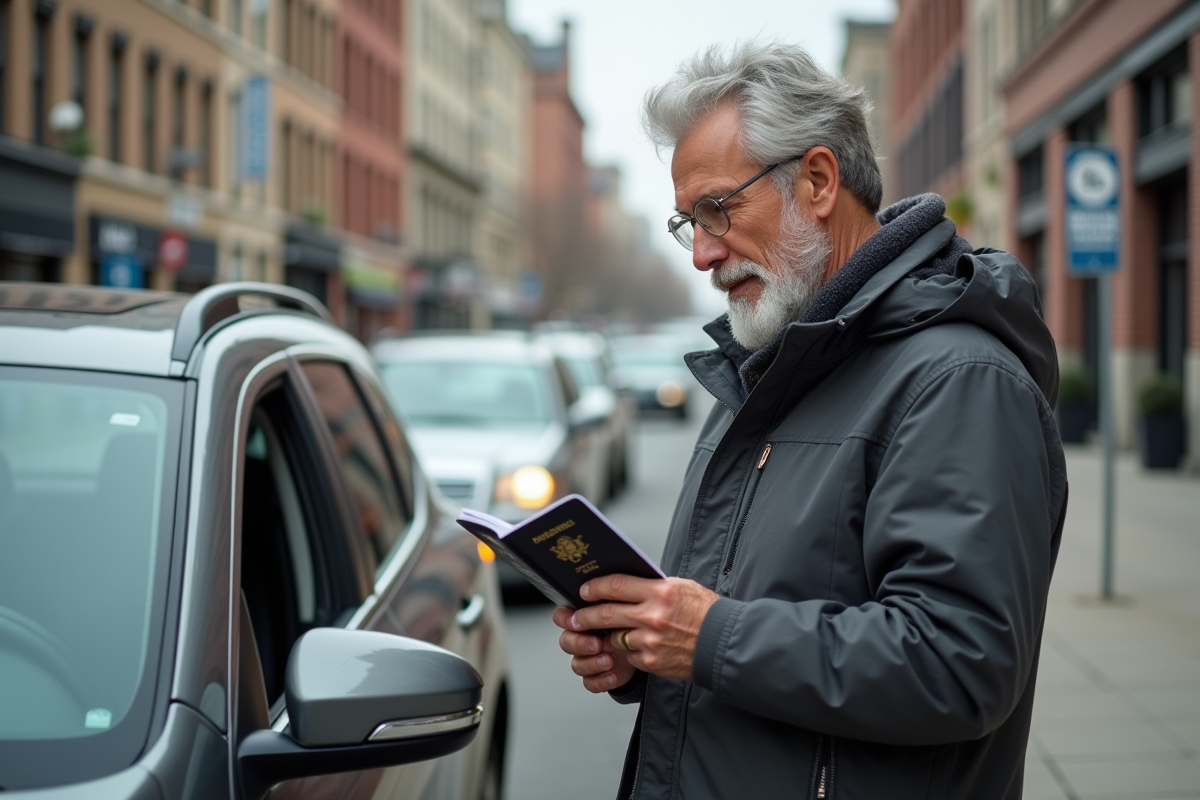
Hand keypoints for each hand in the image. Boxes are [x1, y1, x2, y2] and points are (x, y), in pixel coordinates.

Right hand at [552, 606, 637, 692]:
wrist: (643, 647)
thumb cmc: (629, 624)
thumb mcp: (622, 609)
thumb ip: (609, 603)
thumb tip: (605, 593)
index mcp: (583, 618)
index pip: (561, 617)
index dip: (564, 619)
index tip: (576, 620)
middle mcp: (581, 638)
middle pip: (566, 642)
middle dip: (579, 644)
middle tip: (596, 644)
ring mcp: (587, 658)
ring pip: (576, 664)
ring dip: (591, 664)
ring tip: (609, 661)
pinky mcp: (596, 675)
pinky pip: (589, 682)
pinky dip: (600, 681)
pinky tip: (613, 675)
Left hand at [553, 575, 719, 685]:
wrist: (723, 643)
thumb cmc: (704, 611)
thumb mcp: (681, 588)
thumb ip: (653, 586)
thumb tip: (625, 585)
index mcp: (660, 592)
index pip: (616, 585)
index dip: (595, 587)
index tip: (584, 590)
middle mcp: (652, 616)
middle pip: (607, 612)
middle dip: (585, 615)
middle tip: (575, 616)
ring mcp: (650, 641)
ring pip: (614, 636)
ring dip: (608, 634)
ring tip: (606, 632)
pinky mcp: (651, 661)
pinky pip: (628, 654)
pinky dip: (626, 650)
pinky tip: (633, 646)